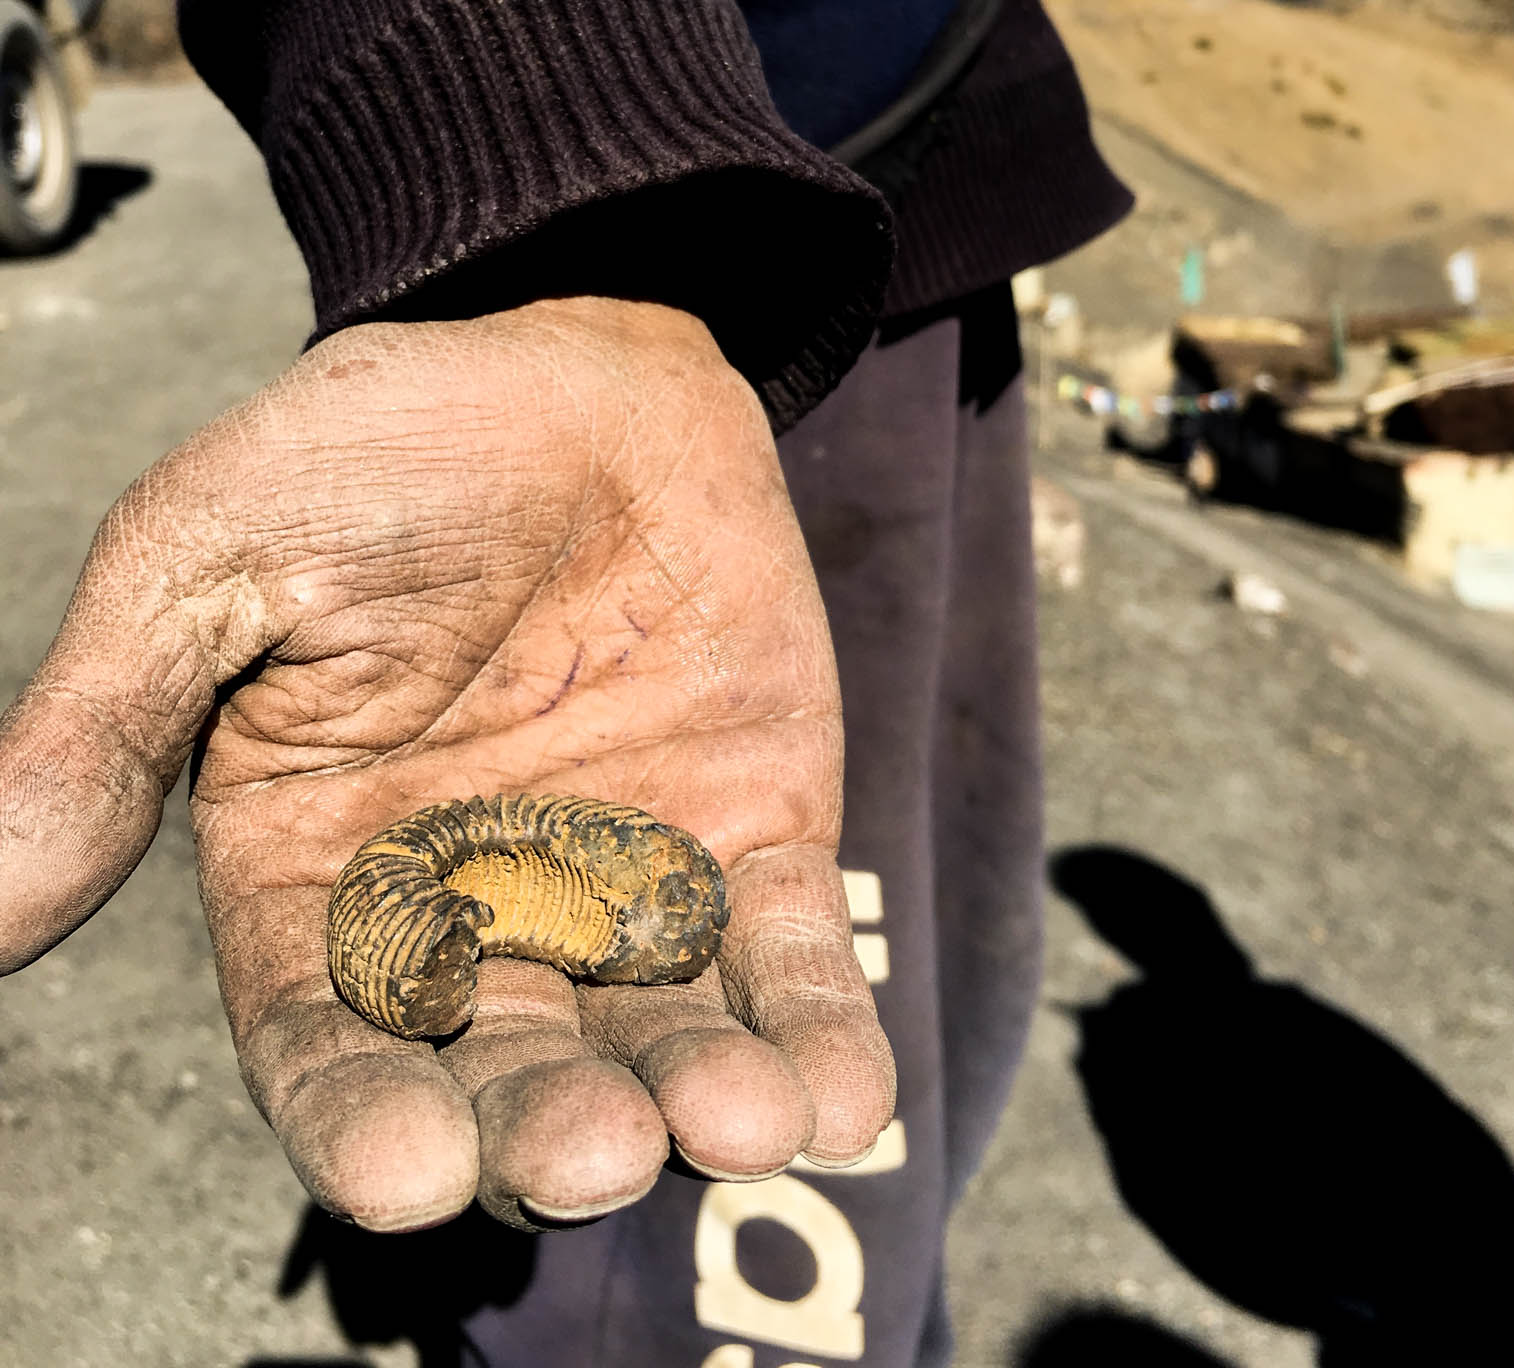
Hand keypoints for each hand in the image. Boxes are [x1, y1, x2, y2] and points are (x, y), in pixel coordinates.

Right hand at [0, 297, 894, 1231]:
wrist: (578, 372)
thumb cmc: (381, 453)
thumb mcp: (212, 557)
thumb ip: (111, 727)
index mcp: (328, 874)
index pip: (333, 1036)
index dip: (361, 1114)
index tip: (400, 1171)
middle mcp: (481, 911)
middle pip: (508, 1063)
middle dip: (548, 1122)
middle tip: (588, 1151)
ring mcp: (627, 884)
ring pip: (658, 1031)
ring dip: (702, 1096)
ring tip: (735, 1125)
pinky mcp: (751, 837)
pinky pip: (785, 954)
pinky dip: (815, 1029)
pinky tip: (839, 1098)